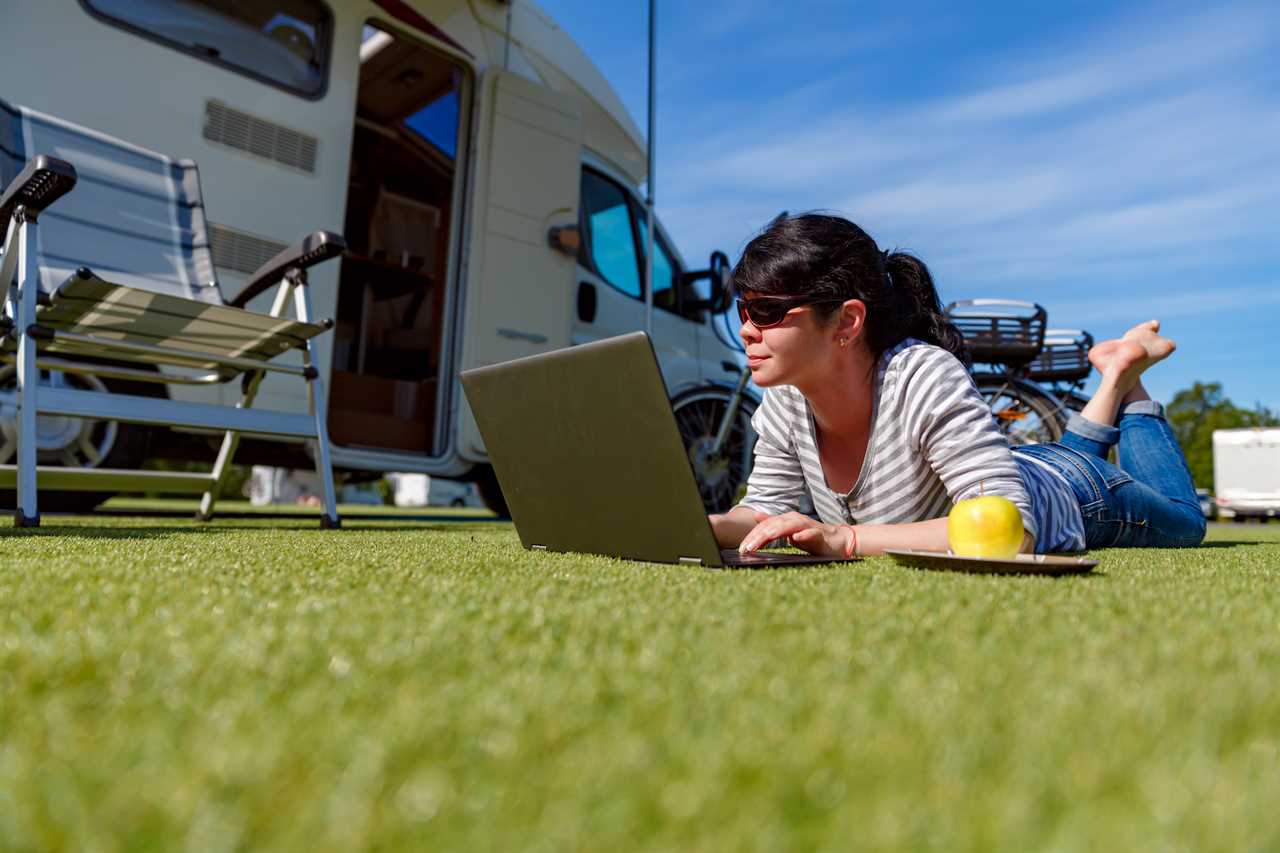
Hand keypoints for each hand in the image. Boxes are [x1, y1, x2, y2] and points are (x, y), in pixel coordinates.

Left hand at [738, 511, 856, 558]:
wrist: (838, 541)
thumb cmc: (812, 538)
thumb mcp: (789, 532)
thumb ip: (774, 525)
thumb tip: (756, 516)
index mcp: (786, 520)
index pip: (765, 527)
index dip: (752, 537)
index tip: (742, 549)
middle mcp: (794, 519)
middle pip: (773, 526)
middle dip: (758, 537)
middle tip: (746, 548)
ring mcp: (807, 525)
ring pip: (788, 527)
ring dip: (774, 533)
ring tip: (762, 541)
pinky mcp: (820, 534)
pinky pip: (811, 533)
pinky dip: (803, 535)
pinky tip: (796, 538)